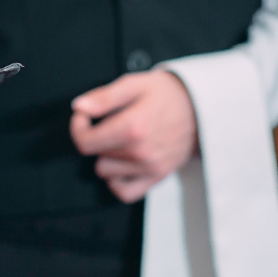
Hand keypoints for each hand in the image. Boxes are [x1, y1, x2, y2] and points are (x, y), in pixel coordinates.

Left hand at [68, 70, 197, 203]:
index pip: (85, 141)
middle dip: (97, 137)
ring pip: (106, 172)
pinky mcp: (157, 177)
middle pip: (95, 155)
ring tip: (122, 139)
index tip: (84, 116)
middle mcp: (140, 152)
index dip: (78, 126)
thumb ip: (103, 97)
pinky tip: (121, 163)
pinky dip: (118, 181)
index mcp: (132, 127)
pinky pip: (125, 192)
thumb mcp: (133, 84)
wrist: (199, 107)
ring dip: (108, 157)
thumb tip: (79, 107)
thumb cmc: (165, 94)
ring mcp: (149, 168)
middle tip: (111, 122)